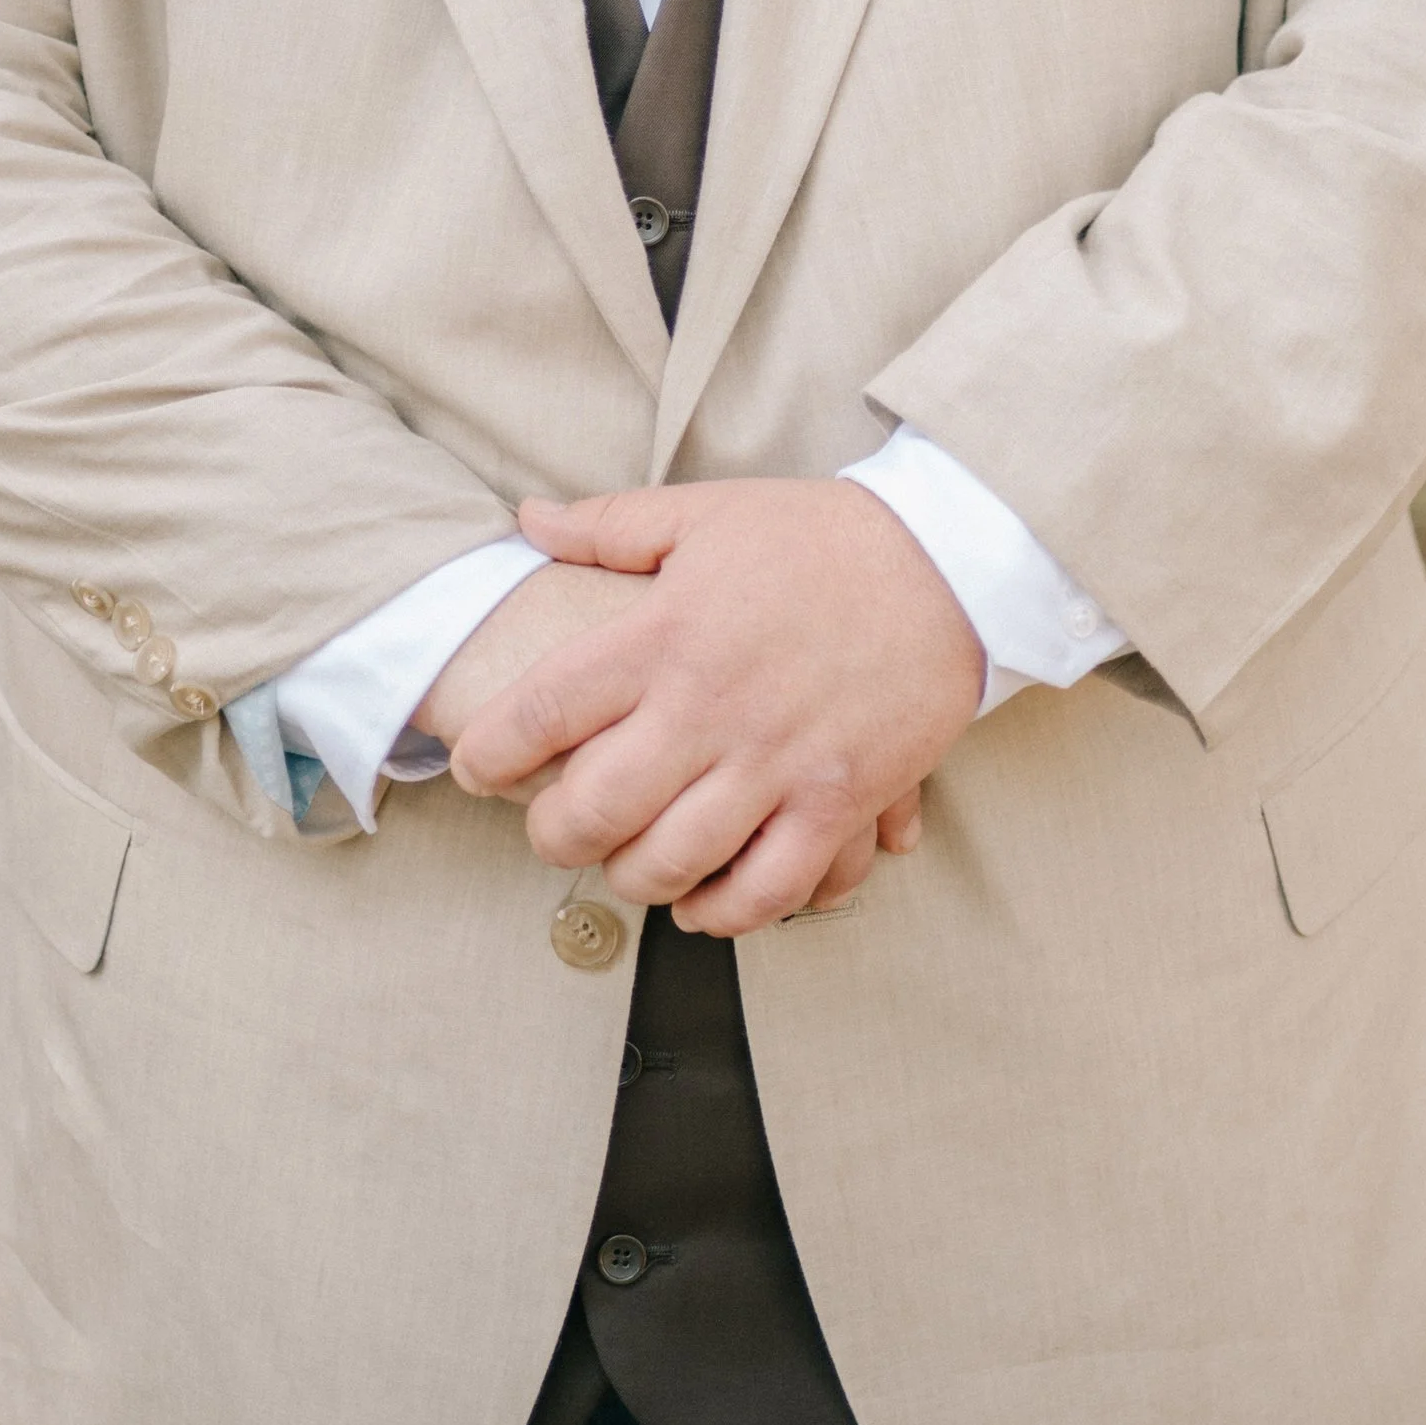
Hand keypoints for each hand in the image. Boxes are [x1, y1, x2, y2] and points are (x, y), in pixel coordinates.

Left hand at [446, 480, 982, 935]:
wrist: (948, 560)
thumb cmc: (820, 536)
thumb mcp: (706, 512)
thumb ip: (609, 525)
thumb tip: (527, 519)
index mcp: (668, 633)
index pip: (546, 708)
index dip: (492, 752)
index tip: (477, 767)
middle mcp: (712, 706)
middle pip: (595, 809)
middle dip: (552, 837)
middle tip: (551, 829)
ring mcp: (777, 761)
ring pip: (672, 863)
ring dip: (632, 878)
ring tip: (626, 862)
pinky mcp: (839, 799)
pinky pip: (770, 889)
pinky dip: (726, 912)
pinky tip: (702, 902)